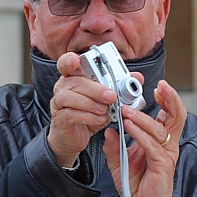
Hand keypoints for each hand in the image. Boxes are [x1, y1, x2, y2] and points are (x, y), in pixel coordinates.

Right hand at [47, 52, 115, 167]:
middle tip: (111, 96)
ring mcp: (58, 103)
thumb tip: (137, 77)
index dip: (70, 60)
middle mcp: (63, 87)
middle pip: (74, 81)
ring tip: (105, 110)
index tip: (76, 60)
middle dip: (95, 88)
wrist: (76, 137)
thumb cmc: (89, 113)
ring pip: (69, 97)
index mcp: (74, 77)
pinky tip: (100, 119)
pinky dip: (88, 117)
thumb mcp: (106, 99)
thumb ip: (120, 86)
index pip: (67, 63)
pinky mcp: (60, 118)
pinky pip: (71, 114)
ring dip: (90, 103)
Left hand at [104, 79, 186, 196]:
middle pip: (177, 117)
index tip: (158, 87)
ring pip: (161, 130)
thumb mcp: (120, 162)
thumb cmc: (137, 185)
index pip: (169, 115)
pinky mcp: (162, 166)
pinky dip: (140, 135)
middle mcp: (168, 146)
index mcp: (160, 141)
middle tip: (160, 86)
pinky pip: (152, 146)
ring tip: (127, 110)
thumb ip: (115, 146)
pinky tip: (129, 127)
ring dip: (143, 118)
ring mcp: (166, 156)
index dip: (167, 99)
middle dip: (170, 99)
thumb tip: (108, 130)